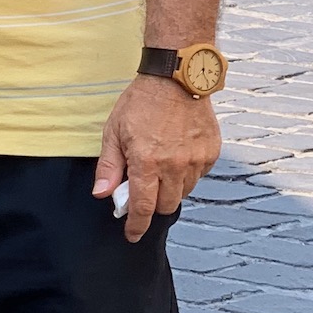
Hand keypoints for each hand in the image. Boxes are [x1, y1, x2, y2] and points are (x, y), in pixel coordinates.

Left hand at [93, 75, 220, 243]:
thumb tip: (102, 194)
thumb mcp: (114, 132)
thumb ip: (109, 167)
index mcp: (147, 161)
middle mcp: (174, 165)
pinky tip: (176, 156)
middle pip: (166, 205)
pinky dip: (186, 174)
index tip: (132, 235)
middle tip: (143, 189)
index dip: (136, 226)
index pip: (143, 207)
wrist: (175, 77)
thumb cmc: (140, 103)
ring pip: (183, 192)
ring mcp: (196, 159)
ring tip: (160, 167)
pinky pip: (198, 176)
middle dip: (153, 205)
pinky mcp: (211, 152)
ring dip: (170, 189)